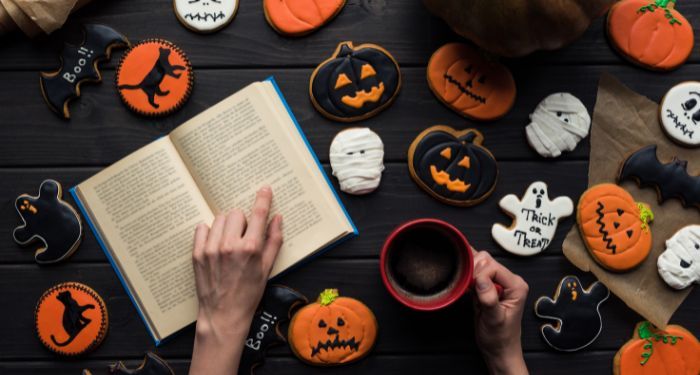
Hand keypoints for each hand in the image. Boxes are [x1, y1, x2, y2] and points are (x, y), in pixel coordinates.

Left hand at [189, 186, 282, 374]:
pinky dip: (210, 232)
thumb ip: (274, 241)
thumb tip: (277, 218)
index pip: (258, 214)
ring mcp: (211, 249)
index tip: (265, 189)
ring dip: (227, 225)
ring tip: (229, 242)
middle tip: (244, 236)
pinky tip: (216, 244)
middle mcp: (230, 245)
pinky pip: (202, 228)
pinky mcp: (197, 254)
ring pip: (219, 219)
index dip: (263, 199)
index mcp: (251, 248)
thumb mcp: (267, 268)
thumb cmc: (249, 294)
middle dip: (242, 221)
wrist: (223, 315)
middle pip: (236, 213)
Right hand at [472, 251, 528, 374]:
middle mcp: (508, 280)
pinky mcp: (487, 286)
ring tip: (470, 291)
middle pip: (486, 261)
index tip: (474, 290)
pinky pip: (475, 272)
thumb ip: (489, 299)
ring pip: (479, 264)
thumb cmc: (500, 338)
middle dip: (473, 272)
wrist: (498, 349)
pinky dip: (467, 277)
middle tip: (471, 290)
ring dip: (470, 274)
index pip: (493, 267)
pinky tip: (467, 288)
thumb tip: (481, 279)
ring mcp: (497, 282)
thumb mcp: (494, 320)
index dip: (480, 275)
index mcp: (516, 285)